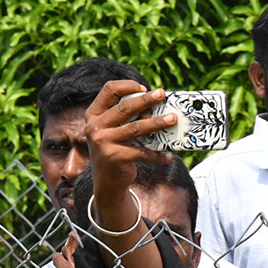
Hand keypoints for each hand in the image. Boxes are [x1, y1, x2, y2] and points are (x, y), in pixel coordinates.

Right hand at [83, 81, 173, 230]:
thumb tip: (155, 103)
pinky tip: (168, 156)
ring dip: (157, 123)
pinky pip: (141, 152)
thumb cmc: (115, 149)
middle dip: (146, 100)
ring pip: (136, 128)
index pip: (108, 90)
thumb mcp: (113, 130)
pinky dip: (157, 155)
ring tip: (172, 119)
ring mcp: (103, 142)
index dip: (126, 86)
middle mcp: (95, 127)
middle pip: (124, 108)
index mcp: (94, 114)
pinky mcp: (114, 157)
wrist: (106, 181)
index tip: (144, 87)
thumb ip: (125, 116)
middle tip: (162, 94)